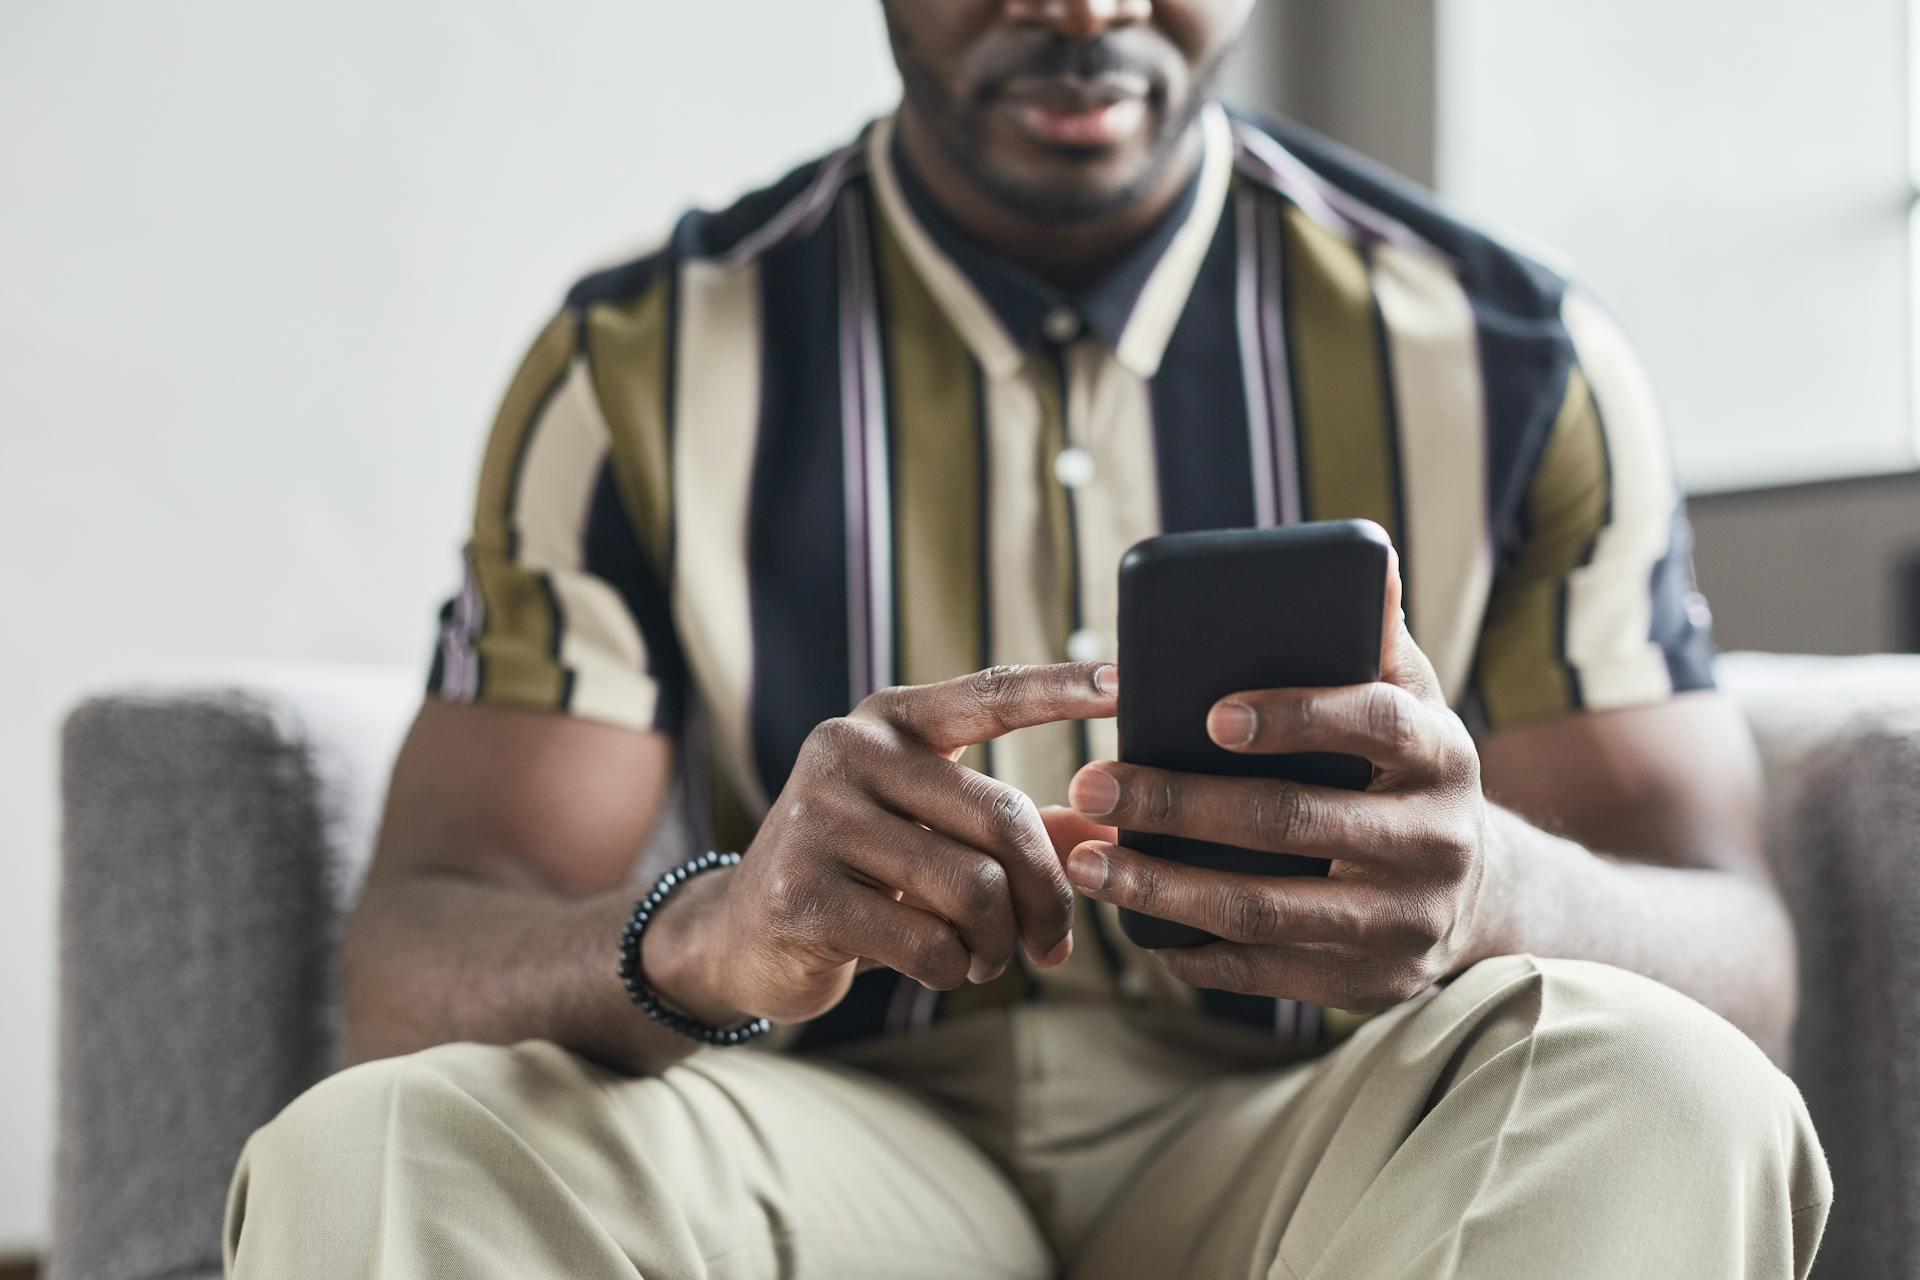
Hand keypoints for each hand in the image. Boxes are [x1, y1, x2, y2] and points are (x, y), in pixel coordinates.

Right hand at [646, 662, 1117, 1024]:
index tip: (1125, 683)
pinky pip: (930, 944)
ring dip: (1000, 944)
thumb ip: (1016, 825)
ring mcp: (819, 820)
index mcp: (890, 720)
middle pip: (1004, 819)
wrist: (743, 932)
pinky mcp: (804, 895)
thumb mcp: (932, 834)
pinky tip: (943, 970)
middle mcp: (849, 750)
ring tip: (989, 959)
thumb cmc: (862, 876)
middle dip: (1046, 896)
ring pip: (974, 889)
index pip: (990, 695)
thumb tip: (1109, 824)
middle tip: (1053, 943)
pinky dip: (956, 972)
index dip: (1061, 689)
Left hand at [1059, 550, 1496, 1011]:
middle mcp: (1434, 842)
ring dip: (1162, 887)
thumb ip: (1376, 640)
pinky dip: (1192, 949)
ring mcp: (1403, 923)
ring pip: (1263, 909)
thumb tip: (1376, 558)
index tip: (1209, 714)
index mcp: (1443, 755)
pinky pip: (1265, 974)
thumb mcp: (1413, 701)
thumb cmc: (1408, 770)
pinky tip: (1134, 920)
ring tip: (1085, 859)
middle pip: (1293, 822)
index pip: (1374, 724)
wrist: (1479, 892)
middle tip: (1093, 778)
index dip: (1296, 716)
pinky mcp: (1370, 984)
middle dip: (1179, 804)